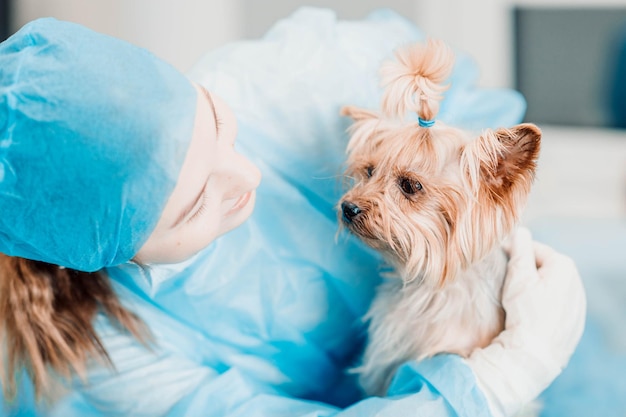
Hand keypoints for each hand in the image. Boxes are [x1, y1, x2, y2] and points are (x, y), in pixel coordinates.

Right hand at [466, 227, 585, 416]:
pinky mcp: (574, 323)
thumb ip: (519, 249)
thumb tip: (520, 231)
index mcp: (564, 266)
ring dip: (535, 289)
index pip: (534, 249)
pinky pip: (556, 306)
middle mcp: (576, 282)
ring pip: (550, 287)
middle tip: (507, 285)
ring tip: (517, 302)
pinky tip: (530, 315)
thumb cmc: (525, 312)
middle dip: (526, 272)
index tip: (500, 263)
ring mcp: (577, 304)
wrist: (535, 354)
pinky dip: (543, 306)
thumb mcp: (517, 275)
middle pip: (543, 268)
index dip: (514, 253)